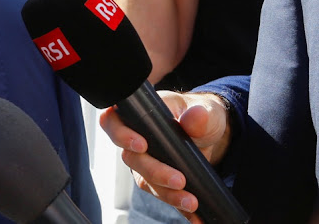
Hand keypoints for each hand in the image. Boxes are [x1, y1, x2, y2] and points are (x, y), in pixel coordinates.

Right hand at [99, 91, 231, 222]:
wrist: (212, 137)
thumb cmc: (201, 116)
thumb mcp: (207, 111)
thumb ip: (200, 115)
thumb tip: (195, 117)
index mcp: (141, 115)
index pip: (113, 121)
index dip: (120, 134)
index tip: (141, 145)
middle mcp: (137, 139)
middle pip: (131, 158)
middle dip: (154, 172)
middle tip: (178, 180)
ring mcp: (146, 162)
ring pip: (145, 180)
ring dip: (167, 193)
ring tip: (190, 200)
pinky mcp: (158, 181)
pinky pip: (163, 195)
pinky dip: (178, 205)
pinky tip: (193, 213)